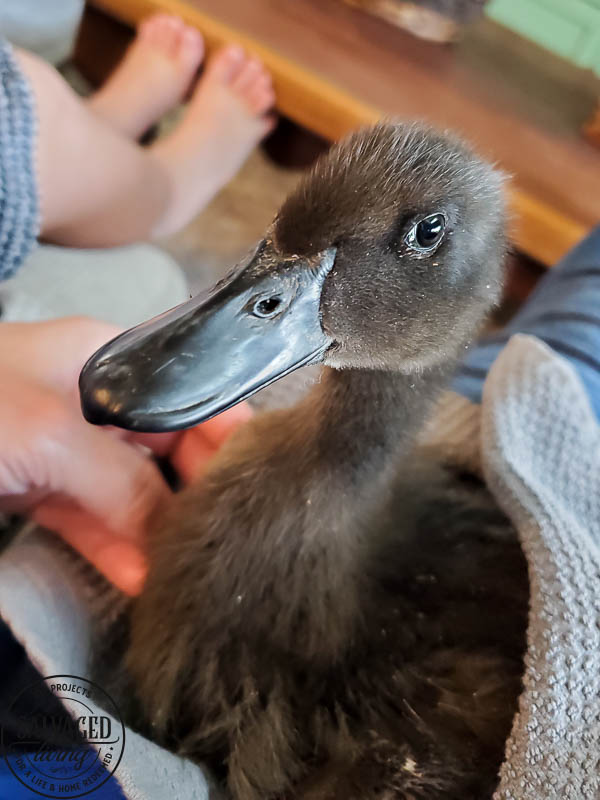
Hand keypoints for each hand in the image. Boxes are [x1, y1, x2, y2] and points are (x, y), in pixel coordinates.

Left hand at [0, 318, 249, 593]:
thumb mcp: (50, 431)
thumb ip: (122, 480)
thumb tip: (174, 536)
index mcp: (108, 359)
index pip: (190, 392)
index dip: (225, 433)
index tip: (257, 481)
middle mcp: (96, 402)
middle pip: (167, 447)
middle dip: (194, 493)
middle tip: (224, 542)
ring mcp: (66, 450)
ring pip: (131, 491)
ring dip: (156, 532)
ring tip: (188, 572)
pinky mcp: (40, 491)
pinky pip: (91, 520)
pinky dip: (114, 548)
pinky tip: (139, 577)